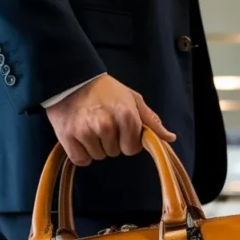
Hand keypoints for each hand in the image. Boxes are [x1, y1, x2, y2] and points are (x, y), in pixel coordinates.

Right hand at [45, 75, 175, 165]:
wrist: (71, 80)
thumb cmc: (105, 90)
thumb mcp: (132, 99)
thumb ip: (151, 121)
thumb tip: (170, 138)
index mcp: (125, 115)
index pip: (132, 148)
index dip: (127, 141)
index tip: (119, 129)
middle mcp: (106, 125)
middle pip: (114, 153)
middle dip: (110, 142)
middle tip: (101, 123)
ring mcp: (86, 132)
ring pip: (98, 156)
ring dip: (95, 146)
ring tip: (88, 126)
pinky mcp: (68, 138)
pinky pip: (81, 160)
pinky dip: (80, 153)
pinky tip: (79, 136)